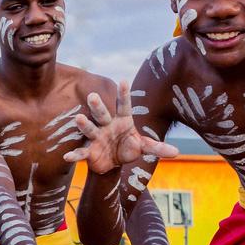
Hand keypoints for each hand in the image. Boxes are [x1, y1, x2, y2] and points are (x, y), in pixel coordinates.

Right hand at [63, 82, 178, 172]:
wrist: (111, 163)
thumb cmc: (127, 148)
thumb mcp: (143, 147)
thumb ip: (156, 147)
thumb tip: (176, 152)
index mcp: (122, 121)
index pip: (123, 106)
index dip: (123, 95)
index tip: (123, 81)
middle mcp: (107, 126)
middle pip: (102, 114)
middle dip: (97, 106)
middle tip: (92, 95)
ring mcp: (97, 138)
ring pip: (90, 129)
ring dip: (85, 125)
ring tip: (78, 118)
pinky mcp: (89, 152)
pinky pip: (81, 153)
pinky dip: (75, 155)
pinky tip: (68, 157)